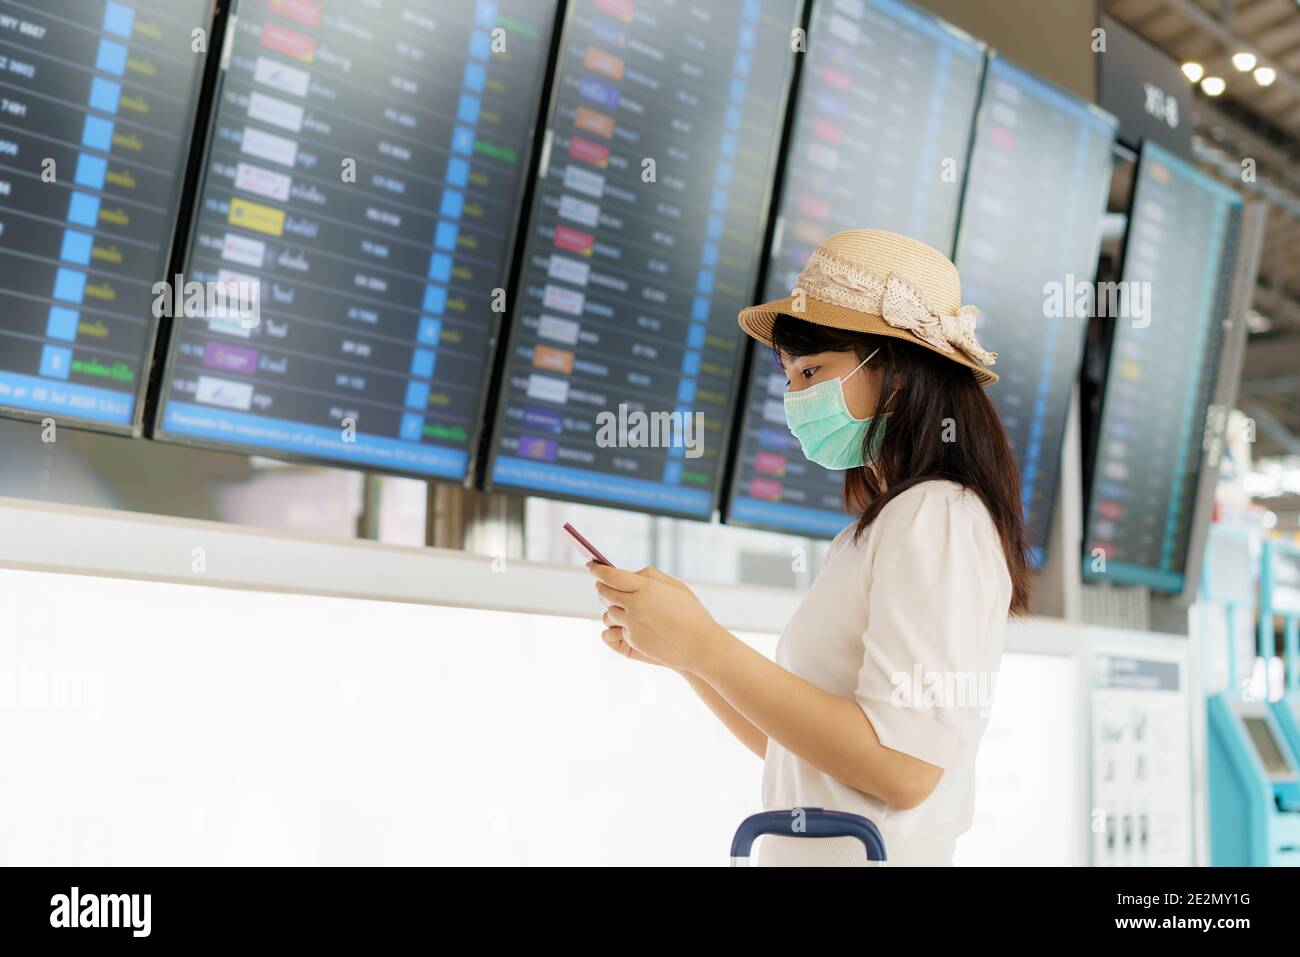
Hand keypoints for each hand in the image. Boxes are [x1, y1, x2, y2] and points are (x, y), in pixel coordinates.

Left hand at [586, 563, 729, 673]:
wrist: (700, 645)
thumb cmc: (690, 612)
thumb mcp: (674, 586)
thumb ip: (649, 576)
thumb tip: (629, 573)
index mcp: (646, 587)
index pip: (611, 575)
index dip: (597, 569)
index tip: (590, 565)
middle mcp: (635, 604)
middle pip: (605, 592)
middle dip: (601, 587)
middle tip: (600, 584)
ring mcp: (632, 624)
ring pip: (609, 612)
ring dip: (612, 607)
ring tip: (623, 605)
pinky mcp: (632, 641)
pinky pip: (618, 629)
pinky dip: (623, 624)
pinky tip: (634, 623)